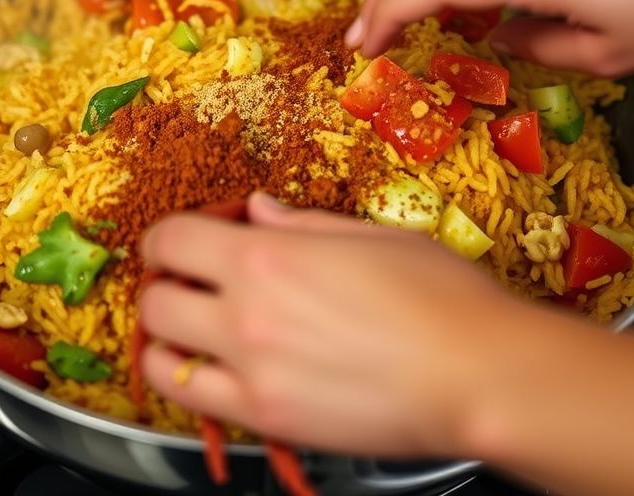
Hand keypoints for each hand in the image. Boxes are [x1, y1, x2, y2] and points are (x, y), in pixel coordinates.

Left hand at [137, 193, 552, 456]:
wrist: (478, 375)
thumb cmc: (442, 298)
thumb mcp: (372, 236)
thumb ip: (301, 225)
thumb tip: (258, 212)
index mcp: (267, 258)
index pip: (172, 239)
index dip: (168, 237)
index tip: (185, 242)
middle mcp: (246, 316)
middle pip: (155, 301)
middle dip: (166, 287)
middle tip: (190, 287)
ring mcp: (253, 375)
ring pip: (161, 361)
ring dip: (167, 343)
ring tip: (192, 335)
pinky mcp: (269, 421)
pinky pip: (199, 406)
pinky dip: (195, 386)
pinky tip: (219, 374)